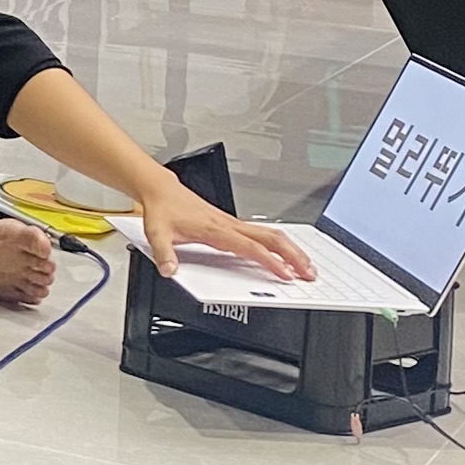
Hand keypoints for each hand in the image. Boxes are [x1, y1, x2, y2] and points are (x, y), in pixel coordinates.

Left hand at [135, 171, 310, 285]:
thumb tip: (170, 270)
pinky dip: (280, 244)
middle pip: (271, 238)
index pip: (250, 247)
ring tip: (306, 266)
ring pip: (271, 234)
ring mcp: (233, 223)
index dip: (269, 261)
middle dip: (293, 256)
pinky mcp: (232, 224)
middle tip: (309, 273)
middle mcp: (229, 225)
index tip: (285, 274)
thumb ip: (163, 254)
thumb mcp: (156, 234)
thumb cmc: (163, 210)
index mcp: (215, 229)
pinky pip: (262, 234)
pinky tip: (286, 254)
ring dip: (291, 250)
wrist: (162, 190)